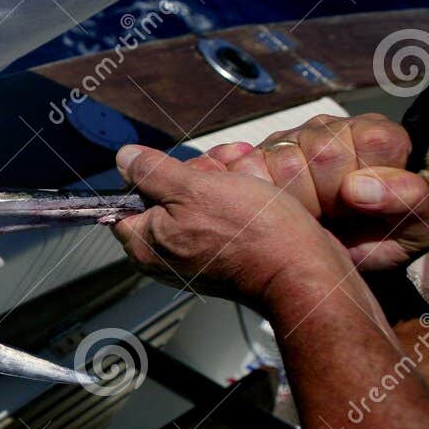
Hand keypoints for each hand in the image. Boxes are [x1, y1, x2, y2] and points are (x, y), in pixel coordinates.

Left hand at [111, 144, 355, 311]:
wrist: (303, 270)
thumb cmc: (252, 234)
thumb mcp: (192, 188)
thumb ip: (152, 173)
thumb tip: (124, 158)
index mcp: (145, 244)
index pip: (125, 200)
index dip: (151, 177)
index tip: (177, 170)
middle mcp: (165, 255)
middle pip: (164, 197)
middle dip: (194, 175)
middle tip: (220, 172)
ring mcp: (196, 255)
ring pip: (198, 201)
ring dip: (221, 181)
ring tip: (243, 178)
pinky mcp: (225, 254)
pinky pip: (222, 215)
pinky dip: (236, 198)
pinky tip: (254, 192)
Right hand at [202, 113, 428, 270]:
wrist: (328, 265)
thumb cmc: (372, 242)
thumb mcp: (411, 232)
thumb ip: (408, 201)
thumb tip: (356, 187)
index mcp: (380, 139)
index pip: (376, 141)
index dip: (369, 180)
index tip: (363, 207)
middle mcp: (333, 129)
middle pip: (325, 153)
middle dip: (327, 198)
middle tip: (332, 218)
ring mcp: (290, 139)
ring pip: (285, 162)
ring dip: (294, 203)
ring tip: (305, 217)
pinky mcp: (254, 154)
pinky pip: (248, 168)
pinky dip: (258, 197)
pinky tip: (275, 209)